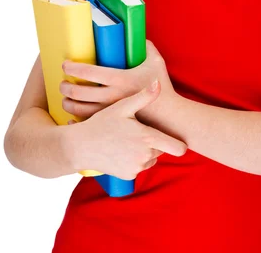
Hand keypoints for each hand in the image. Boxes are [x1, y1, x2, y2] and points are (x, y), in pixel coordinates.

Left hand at [60, 39, 175, 123]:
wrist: (169, 116)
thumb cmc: (162, 87)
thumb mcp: (156, 61)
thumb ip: (146, 46)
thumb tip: (137, 35)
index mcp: (120, 79)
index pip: (88, 72)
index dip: (72, 68)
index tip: (65, 65)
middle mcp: (112, 96)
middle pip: (78, 92)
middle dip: (65, 86)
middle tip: (62, 82)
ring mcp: (110, 112)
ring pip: (79, 109)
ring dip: (67, 103)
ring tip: (65, 98)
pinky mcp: (112, 123)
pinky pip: (87, 122)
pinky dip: (76, 118)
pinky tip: (74, 113)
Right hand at [67, 83, 187, 179]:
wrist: (80, 147)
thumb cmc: (102, 124)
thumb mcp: (122, 106)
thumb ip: (144, 96)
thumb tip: (158, 83)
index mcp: (148, 139)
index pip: (178, 148)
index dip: (179, 142)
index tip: (176, 136)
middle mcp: (145, 156)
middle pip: (162, 150)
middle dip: (155, 141)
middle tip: (139, 130)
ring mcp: (137, 168)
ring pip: (151, 158)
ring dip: (145, 151)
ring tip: (128, 138)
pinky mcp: (128, 176)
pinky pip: (139, 166)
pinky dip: (134, 159)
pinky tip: (122, 149)